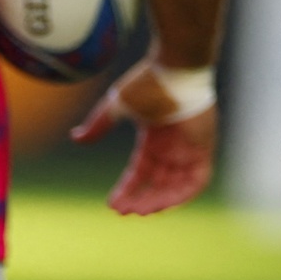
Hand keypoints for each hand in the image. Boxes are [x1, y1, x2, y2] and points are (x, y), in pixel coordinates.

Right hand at [70, 59, 216, 214]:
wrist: (176, 67)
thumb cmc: (148, 82)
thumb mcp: (117, 106)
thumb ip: (100, 124)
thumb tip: (76, 138)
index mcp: (154, 138)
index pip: (141, 171)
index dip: (128, 188)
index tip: (113, 204)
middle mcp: (173, 147)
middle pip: (158, 182)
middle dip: (142, 199)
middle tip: (125, 212)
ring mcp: (190, 148)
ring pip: (176, 185)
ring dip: (160, 201)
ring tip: (141, 211)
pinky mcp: (204, 147)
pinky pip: (197, 179)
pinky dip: (183, 194)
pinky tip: (164, 204)